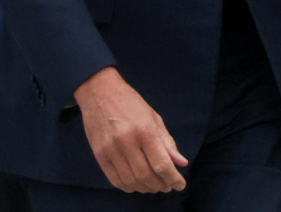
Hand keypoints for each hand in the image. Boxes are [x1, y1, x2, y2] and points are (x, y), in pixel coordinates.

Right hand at [74, 67, 187, 192]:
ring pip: (131, 180)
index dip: (172, 178)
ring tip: (154, 186)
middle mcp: (127, 142)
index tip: (180, 185)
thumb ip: (167, 142)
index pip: (161, 163)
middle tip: (167, 186)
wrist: (100, 93)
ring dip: (145, 188)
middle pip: (146, 175)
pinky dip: (128, 186)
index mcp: (145, 130)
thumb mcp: (154, 118)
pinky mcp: (99, 155)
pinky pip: (115, 180)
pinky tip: (136, 184)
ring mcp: (111, 150)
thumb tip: (181, 163)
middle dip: (160, 185)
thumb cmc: (131, 104)